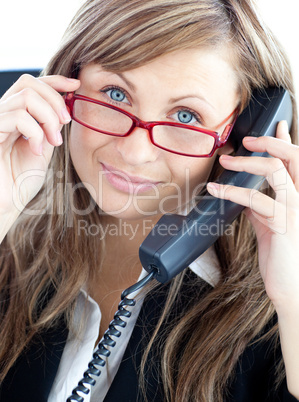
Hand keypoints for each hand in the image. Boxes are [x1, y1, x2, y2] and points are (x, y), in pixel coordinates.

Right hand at [0, 74, 79, 215]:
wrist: (5, 204)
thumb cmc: (21, 181)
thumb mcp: (43, 148)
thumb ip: (50, 127)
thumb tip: (64, 106)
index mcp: (14, 116)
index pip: (31, 85)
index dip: (54, 81)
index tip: (76, 86)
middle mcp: (2, 114)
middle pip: (28, 83)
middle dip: (55, 99)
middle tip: (66, 122)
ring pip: (26, 97)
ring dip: (49, 118)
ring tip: (54, 142)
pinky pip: (18, 116)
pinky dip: (36, 132)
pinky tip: (37, 150)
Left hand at [207, 121, 298, 312]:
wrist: (292, 287)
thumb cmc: (282, 257)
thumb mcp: (271, 226)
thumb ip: (261, 208)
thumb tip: (245, 194)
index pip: (298, 161)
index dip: (286, 140)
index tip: (276, 126)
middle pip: (294, 156)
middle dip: (270, 142)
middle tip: (246, 140)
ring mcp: (297, 209)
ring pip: (275, 171)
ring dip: (246, 163)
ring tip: (225, 161)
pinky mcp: (284, 223)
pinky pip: (255, 199)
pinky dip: (231, 191)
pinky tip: (215, 190)